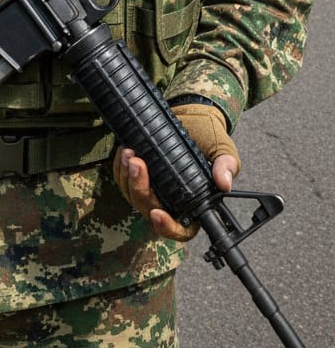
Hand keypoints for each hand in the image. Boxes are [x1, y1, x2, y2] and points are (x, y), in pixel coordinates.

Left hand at [112, 102, 240, 243]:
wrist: (192, 118)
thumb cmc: (209, 137)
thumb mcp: (223, 149)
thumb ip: (226, 165)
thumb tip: (224, 183)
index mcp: (194, 205)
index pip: (181, 230)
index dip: (167, 227)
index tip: (157, 213)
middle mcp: (171, 202)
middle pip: (149, 209)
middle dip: (140, 188)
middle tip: (137, 163)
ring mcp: (153, 191)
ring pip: (133, 196)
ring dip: (127, 177)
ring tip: (129, 153)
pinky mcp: (138, 177)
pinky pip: (123, 181)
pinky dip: (120, 169)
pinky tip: (123, 152)